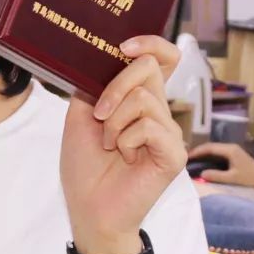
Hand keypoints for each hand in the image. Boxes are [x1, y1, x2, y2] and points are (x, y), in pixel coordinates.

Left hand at [60, 36, 186, 253]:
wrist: (90, 210)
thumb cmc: (85, 168)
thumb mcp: (79, 118)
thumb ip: (93, 86)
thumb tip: (103, 58)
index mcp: (137, 101)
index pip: (161, 59)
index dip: (150, 43)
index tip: (125, 45)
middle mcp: (157, 112)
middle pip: (149, 68)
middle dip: (115, 86)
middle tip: (98, 114)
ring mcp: (168, 132)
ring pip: (143, 99)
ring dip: (114, 122)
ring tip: (109, 146)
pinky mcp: (174, 153)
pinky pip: (149, 126)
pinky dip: (127, 140)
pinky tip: (126, 158)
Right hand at [187, 142, 253, 186]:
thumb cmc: (250, 177)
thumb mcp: (232, 178)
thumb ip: (216, 176)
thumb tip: (201, 174)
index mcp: (229, 150)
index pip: (209, 148)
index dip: (197, 151)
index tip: (186, 156)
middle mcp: (230, 147)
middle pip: (210, 146)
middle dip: (198, 151)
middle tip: (186, 158)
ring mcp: (232, 150)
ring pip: (213, 148)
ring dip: (203, 153)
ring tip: (192, 159)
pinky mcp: (233, 154)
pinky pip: (217, 152)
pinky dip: (208, 155)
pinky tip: (203, 161)